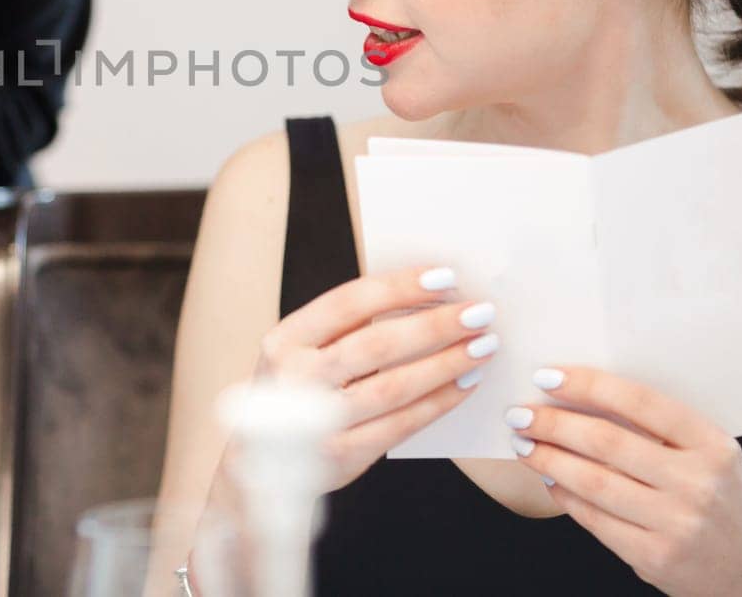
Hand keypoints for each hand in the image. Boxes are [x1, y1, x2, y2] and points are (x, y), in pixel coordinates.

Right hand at [253, 264, 497, 489]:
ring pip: (394, 387)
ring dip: (445, 364)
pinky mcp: (341, 455)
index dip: (399, 287)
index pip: (349, 302)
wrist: (260, 464)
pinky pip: (401, 425)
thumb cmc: (296, 391)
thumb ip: (346, 327)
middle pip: (377, 344)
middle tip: (478, 313)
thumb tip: (423, 294)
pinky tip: (463, 385)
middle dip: (434, 325)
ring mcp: (317, 421)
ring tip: (482, 346)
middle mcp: (296, 379)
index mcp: (285, 340)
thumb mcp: (301, 352)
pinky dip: (437, 403)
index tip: (446, 277)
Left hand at [508, 366, 741, 595]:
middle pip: (606, 441)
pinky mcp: (655, 557)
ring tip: (523, 444)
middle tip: (519, 413)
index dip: (587, 385)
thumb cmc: (726, 504)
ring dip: (548, 459)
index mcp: (713, 445)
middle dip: (553, 424)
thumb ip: (662, 432)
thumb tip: (582, 401)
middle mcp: (697, 483)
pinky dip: (565, 497)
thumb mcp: (713, 458)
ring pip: (593, 482)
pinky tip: (549, 481)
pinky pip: (595, 520)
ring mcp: (676, 523)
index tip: (546, 376)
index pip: (640, 402)